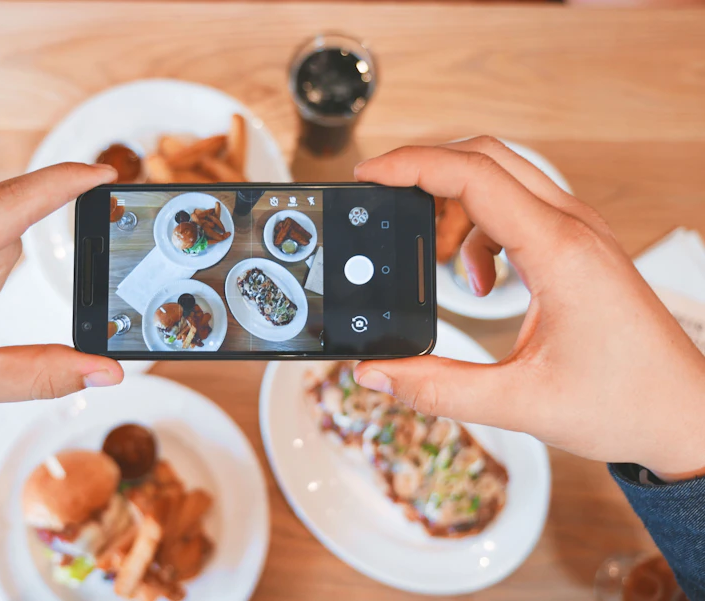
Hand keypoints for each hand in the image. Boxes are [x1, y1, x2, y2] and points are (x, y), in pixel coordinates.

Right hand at [354, 137, 704, 478]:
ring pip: (501, 179)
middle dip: (426, 172)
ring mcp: (579, 233)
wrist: (685, 414)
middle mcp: (572, 228)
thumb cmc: (626, 403)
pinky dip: (480, 231)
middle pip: (485, 158)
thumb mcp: (519, 402)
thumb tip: (376, 372)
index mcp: (558, 251)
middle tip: (386, 201)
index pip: (474, 175)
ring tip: (435, 259)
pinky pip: (516, 209)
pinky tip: (480, 281)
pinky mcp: (578, 247)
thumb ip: (438, 388)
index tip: (369, 175)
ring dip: (454, 205)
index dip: (412, 166)